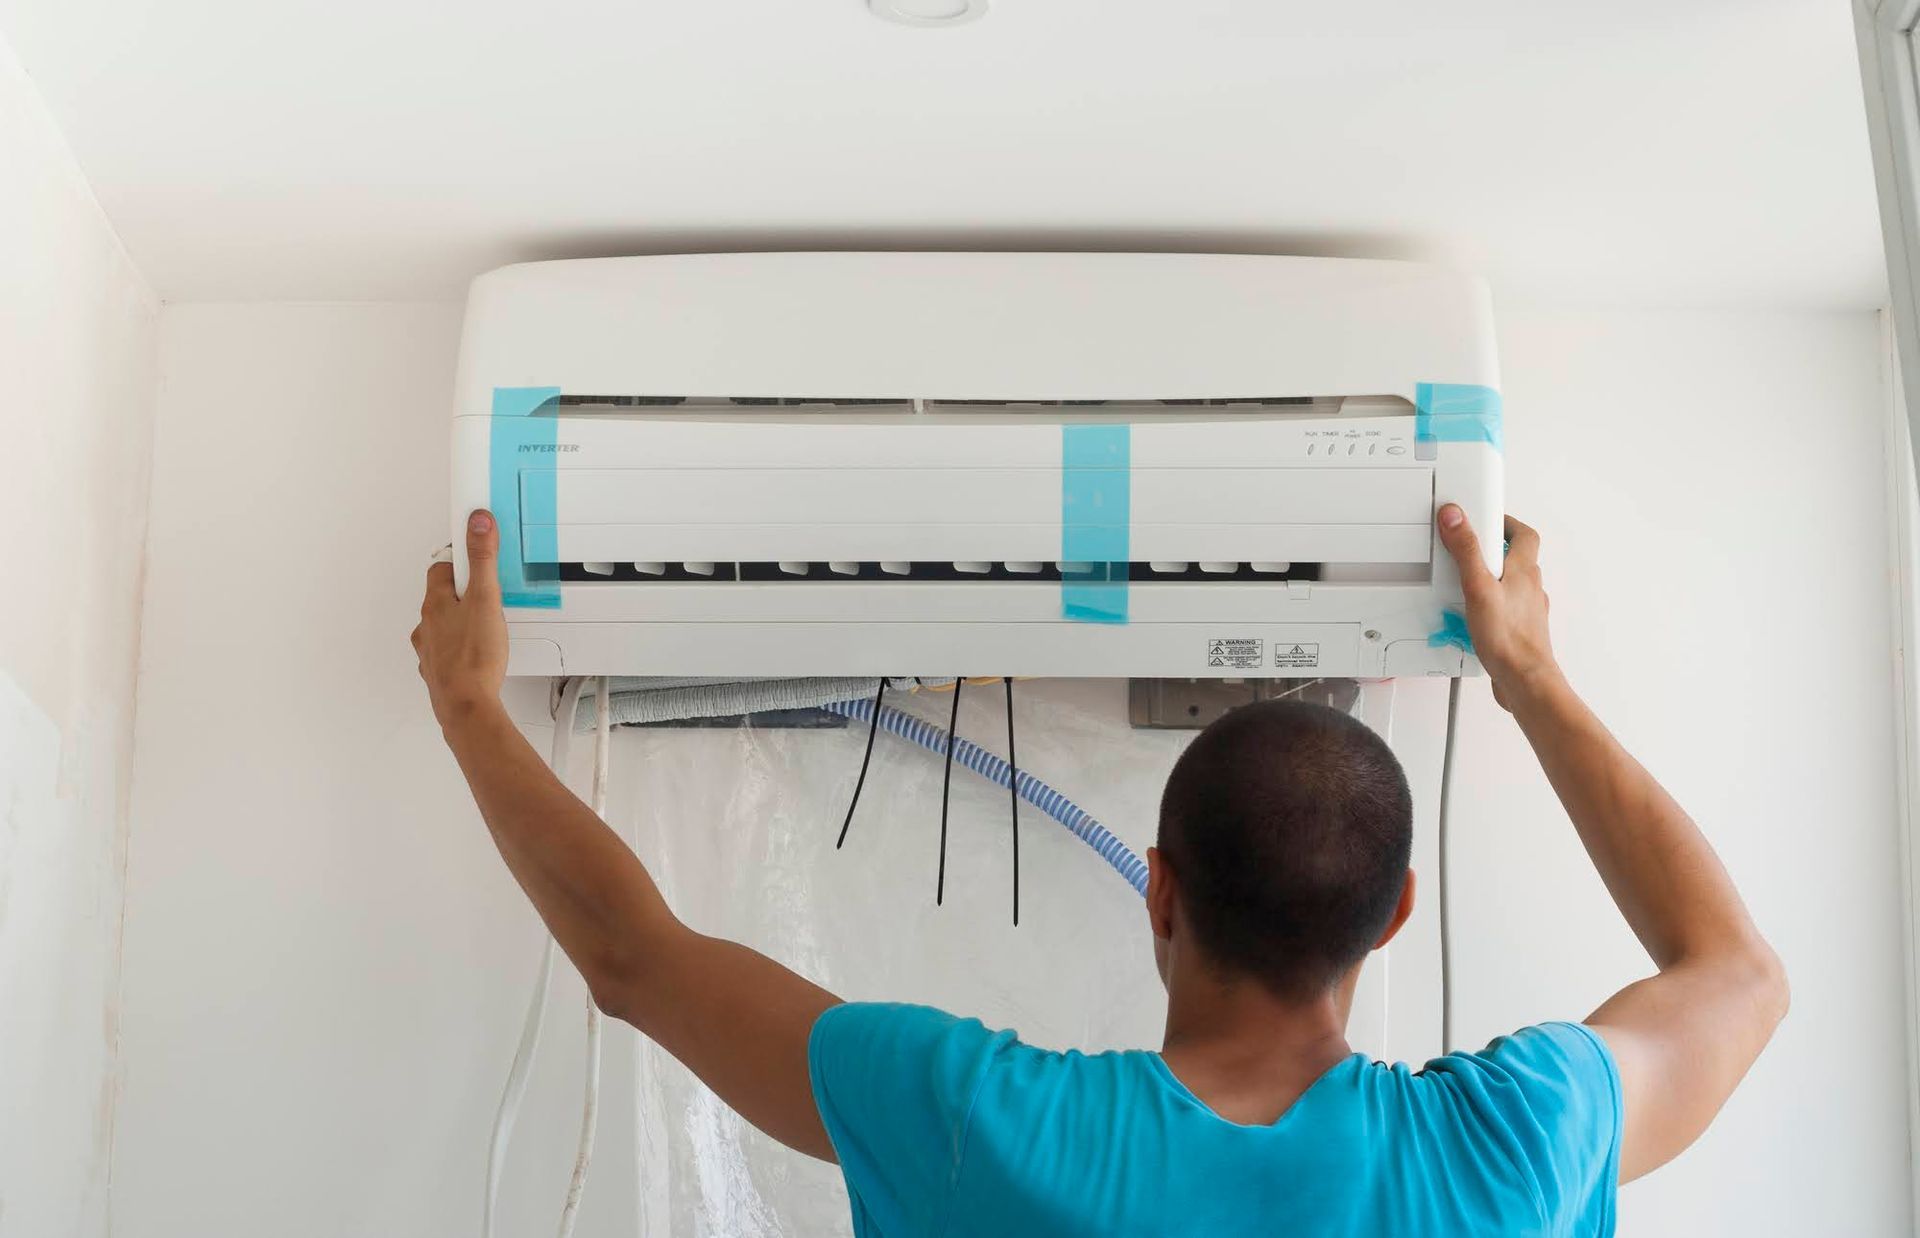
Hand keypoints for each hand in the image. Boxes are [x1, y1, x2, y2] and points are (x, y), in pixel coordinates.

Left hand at [412, 510, 508, 729]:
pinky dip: (460, 647)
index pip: (441, 568)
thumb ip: (483, 559)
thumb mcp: (486, 599)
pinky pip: (448, 651)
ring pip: (443, 625)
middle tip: (485, 589)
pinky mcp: (440, 670)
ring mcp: (432, 649)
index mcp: (436, 603)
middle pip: (441, 596)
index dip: (459, 559)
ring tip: (484, 622)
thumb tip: (477, 523)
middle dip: (461, 590)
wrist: (465, 705)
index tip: (473, 552)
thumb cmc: (473, 658)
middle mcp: (428, 625)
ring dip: (459, 620)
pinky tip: (477, 652)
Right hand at [1436, 505, 1561, 710]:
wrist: (1524, 679)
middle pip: (1518, 558)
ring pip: (1512, 584)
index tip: (1488, 517)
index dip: (1507, 522)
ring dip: (1493, 578)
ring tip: (1467, 581)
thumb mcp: (1478, 587)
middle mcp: (1530, 589)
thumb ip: (1466, 551)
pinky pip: (1506, 609)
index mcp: (1524, 571)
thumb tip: (1456, 517)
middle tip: (1474, 547)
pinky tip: (1474, 615)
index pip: (1524, 534)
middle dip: (1496, 550)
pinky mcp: (1519, 630)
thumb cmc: (1509, 639)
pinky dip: (1491, 605)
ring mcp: (1526, 611)